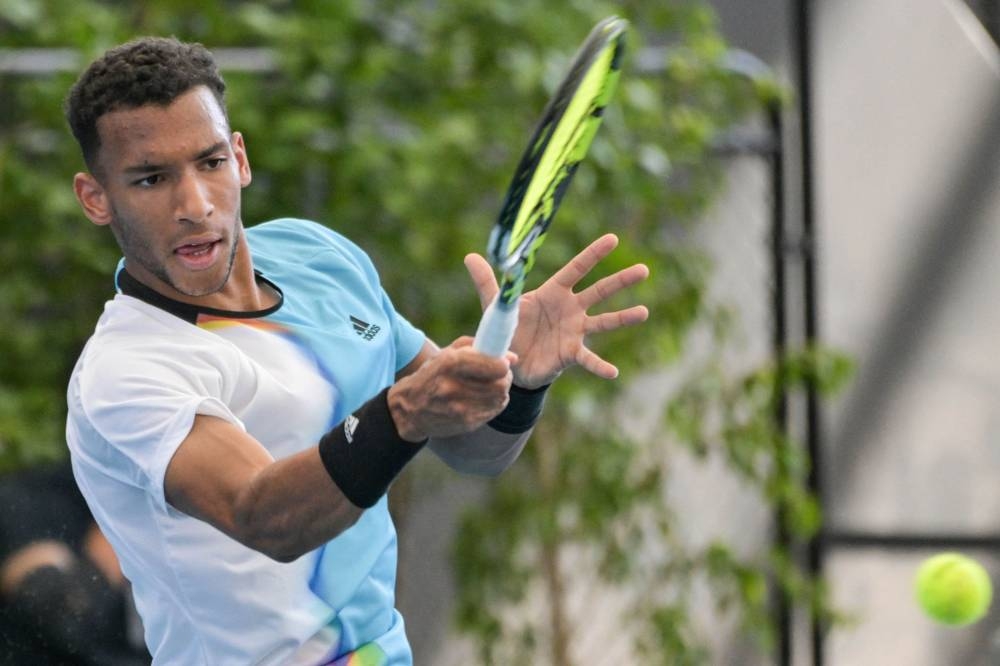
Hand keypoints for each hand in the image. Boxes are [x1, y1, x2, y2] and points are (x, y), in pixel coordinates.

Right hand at [387, 338, 515, 440]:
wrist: (410, 410)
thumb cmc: (431, 376)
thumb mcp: (447, 353)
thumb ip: (479, 347)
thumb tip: (513, 358)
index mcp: (449, 363)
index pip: (495, 365)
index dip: (502, 364)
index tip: (501, 363)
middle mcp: (454, 387)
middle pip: (501, 384)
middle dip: (505, 378)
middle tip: (500, 375)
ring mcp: (460, 408)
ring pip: (500, 398)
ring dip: (501, 391)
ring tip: (491, 386)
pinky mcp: (466, 423)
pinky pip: (493, 411)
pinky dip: (494, 403)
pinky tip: (483, 398)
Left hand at [465, 233, 648, 388]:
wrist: (509, 364)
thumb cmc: (508, 330)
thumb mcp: (496, 307)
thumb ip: (488, 282)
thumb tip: (470, 255)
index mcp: (553, 293)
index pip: (576, 270)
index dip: (593, 254)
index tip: (613, 239)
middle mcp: (570, 309)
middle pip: (599, 291)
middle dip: (620, 280)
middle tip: (644, 269)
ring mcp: (574, 331)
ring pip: (604, 321)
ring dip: (624, 317)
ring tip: (644, 312)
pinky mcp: (571, 354)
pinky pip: (588, 360)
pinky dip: (600, 366)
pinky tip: (614, 372)